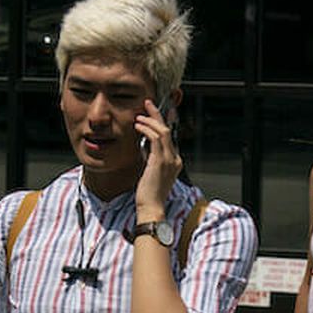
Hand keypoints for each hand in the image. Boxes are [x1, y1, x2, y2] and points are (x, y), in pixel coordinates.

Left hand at [134, 98, 182, 212]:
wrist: (151, 208)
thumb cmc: (148, 194)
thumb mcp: (151, 172)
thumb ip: (151, 158)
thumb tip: (145, 146)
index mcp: (175, 162)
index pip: (171, 137)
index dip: (164, 122)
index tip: (156, 113)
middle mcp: (175, 159)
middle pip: (169, 130)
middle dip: (158, 115)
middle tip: (148, 104)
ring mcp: (170, 160)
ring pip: (163, 131)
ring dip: (150, 120)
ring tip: (138, 116)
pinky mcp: (160, 161)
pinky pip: (155, 138)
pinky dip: (146, 129)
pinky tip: (138, 126)